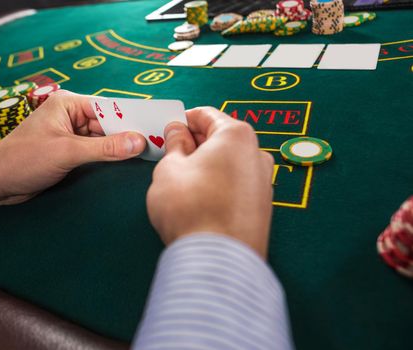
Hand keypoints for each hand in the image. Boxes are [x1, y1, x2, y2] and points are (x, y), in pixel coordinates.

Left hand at [0, 90, 145, 214]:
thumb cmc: (24, 160)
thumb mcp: (67, 152)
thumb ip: (104, 148)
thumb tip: (139, 142)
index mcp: (68, 104)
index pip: (108, 108)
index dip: (132, 119)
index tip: (156, 127)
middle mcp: (71, 115)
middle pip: (109, 123)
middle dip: (128, 135)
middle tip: (157, 145)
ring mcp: (71, 135)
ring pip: (104, 139)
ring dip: (120, 148)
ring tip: (148, 155)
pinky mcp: (69, 152)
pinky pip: (95, 152)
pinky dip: (109, 157)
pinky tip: (127, 163)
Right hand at [146, 107, 273, 258]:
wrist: (218, 261)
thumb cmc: (191, 208)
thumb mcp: (169, 168)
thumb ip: (174, 144)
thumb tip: (177, 132)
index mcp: (236, 135)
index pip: (206, 115)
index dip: (184, 119)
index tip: (169, 128)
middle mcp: (257, 154)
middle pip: (221, 138)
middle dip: (195, 143)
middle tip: (171, 154)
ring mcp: (263, 182)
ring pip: (229, 162)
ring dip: (207, 165)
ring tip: (183, 180)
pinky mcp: (263, 207)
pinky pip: (236, 184)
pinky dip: (218, 184)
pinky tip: (200, 199)